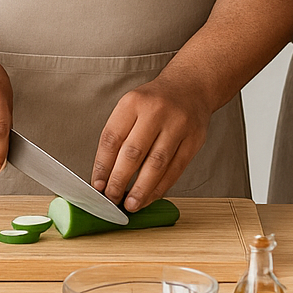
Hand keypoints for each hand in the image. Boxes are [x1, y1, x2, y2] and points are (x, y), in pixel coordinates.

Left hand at [90, 76, 211, 211]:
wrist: (191, 87)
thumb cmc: (154, 102)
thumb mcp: (131, 107)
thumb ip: (118, 137)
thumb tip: (104, 176)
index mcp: (133, 102)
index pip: (112, 138)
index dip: (102, 166)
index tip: (97, 185)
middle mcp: (156, 111)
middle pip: (133, 153)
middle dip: (119, 180)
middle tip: (111, 199)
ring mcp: (178, 125)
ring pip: (156, 164)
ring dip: (141, 189)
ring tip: (131, 205)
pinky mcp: (194, 140)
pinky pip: (176, 169)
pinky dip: (161, 187)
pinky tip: (150, 196)